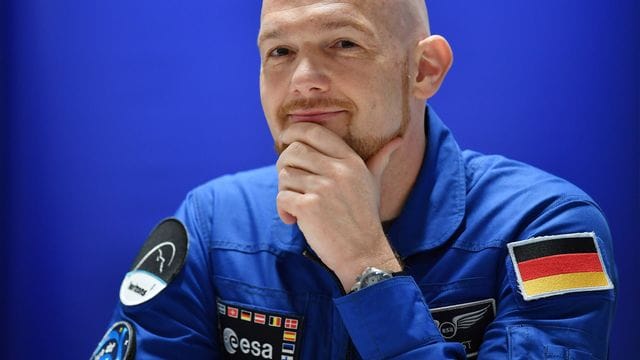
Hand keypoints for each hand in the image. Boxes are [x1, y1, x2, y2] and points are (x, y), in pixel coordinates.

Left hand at [276, 122, 402, 289]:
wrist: (364, 253)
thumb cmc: (365, 218)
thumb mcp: (374, 184)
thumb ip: (380, 160)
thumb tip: (398, 140)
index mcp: (350, 161)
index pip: (314, 131)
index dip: (294, 131)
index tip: (285, 138)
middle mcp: (337, 171)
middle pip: (293, 151)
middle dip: (284, 164)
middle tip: (289, 182)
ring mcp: (323, 189)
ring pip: (284, 175)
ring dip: (284, 190)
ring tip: (296, 204)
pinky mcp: (309, 208)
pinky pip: (281, 197)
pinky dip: (282, 209)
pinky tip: (292, 219)